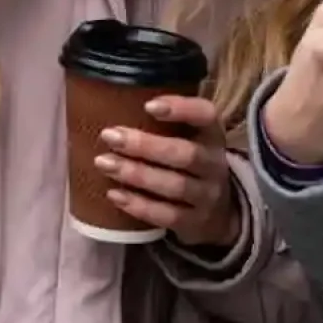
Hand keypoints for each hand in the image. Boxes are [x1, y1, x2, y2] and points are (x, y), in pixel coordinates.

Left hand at [96, 96, 240, 248]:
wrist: (218, 213)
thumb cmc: (191, 164)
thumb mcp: (191, 139)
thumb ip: (166, 122)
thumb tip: (113, 98)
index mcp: (213, 135)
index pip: (206, 116)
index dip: (181, 109)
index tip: (148, 105)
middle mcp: (214, 165)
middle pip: (185, 154)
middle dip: (145, 145)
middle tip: (110, 136)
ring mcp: (207, 197)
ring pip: (174, 186)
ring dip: (137, 174)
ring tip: (104, 163)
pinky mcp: (194, 223)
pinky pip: (167, 216)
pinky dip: (139, 205)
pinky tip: (114, 194)